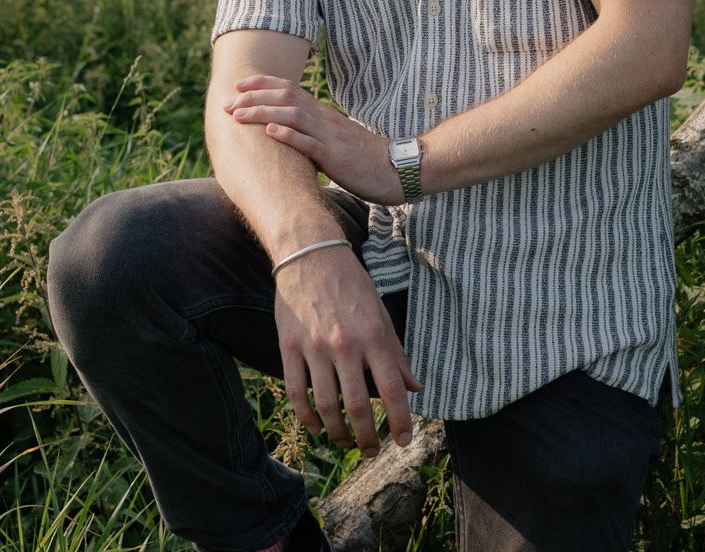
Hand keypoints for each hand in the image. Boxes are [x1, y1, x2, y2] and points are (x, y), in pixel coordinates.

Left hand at [227, 74, 402, 204]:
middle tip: (228, 102)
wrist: (397, 170)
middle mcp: (325, 120)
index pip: (290, 89)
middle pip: (286, 97)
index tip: (240, 85)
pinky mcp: (336, 157)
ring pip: (292, 115)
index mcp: (324, 114)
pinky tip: (270, 132)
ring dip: (263, 112)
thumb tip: (290, 137)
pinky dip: (288, 135)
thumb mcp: (337, 141)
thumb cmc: (366, 159)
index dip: (263, 84)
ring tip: (238, 114)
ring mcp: (330, 137)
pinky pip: (309, 143)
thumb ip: (315, 135)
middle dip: (254, 97)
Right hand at [273, 242, 419, 453]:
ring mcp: (314, 347)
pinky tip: (317, 427)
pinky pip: (296, 391)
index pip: (392, 389)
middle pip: (358, 406)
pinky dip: (306, 416)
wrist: (310, 254)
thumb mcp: (381, 314)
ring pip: (326, 405)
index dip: (400, 421)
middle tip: (371, 450)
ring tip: (345, 442)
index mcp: (373, 336)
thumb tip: (414, 387)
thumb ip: (396, 354)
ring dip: (337, 432)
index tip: (402, 440)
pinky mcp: (289, 346)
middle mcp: (345, 344)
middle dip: (367, 436)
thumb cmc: (351, 284)